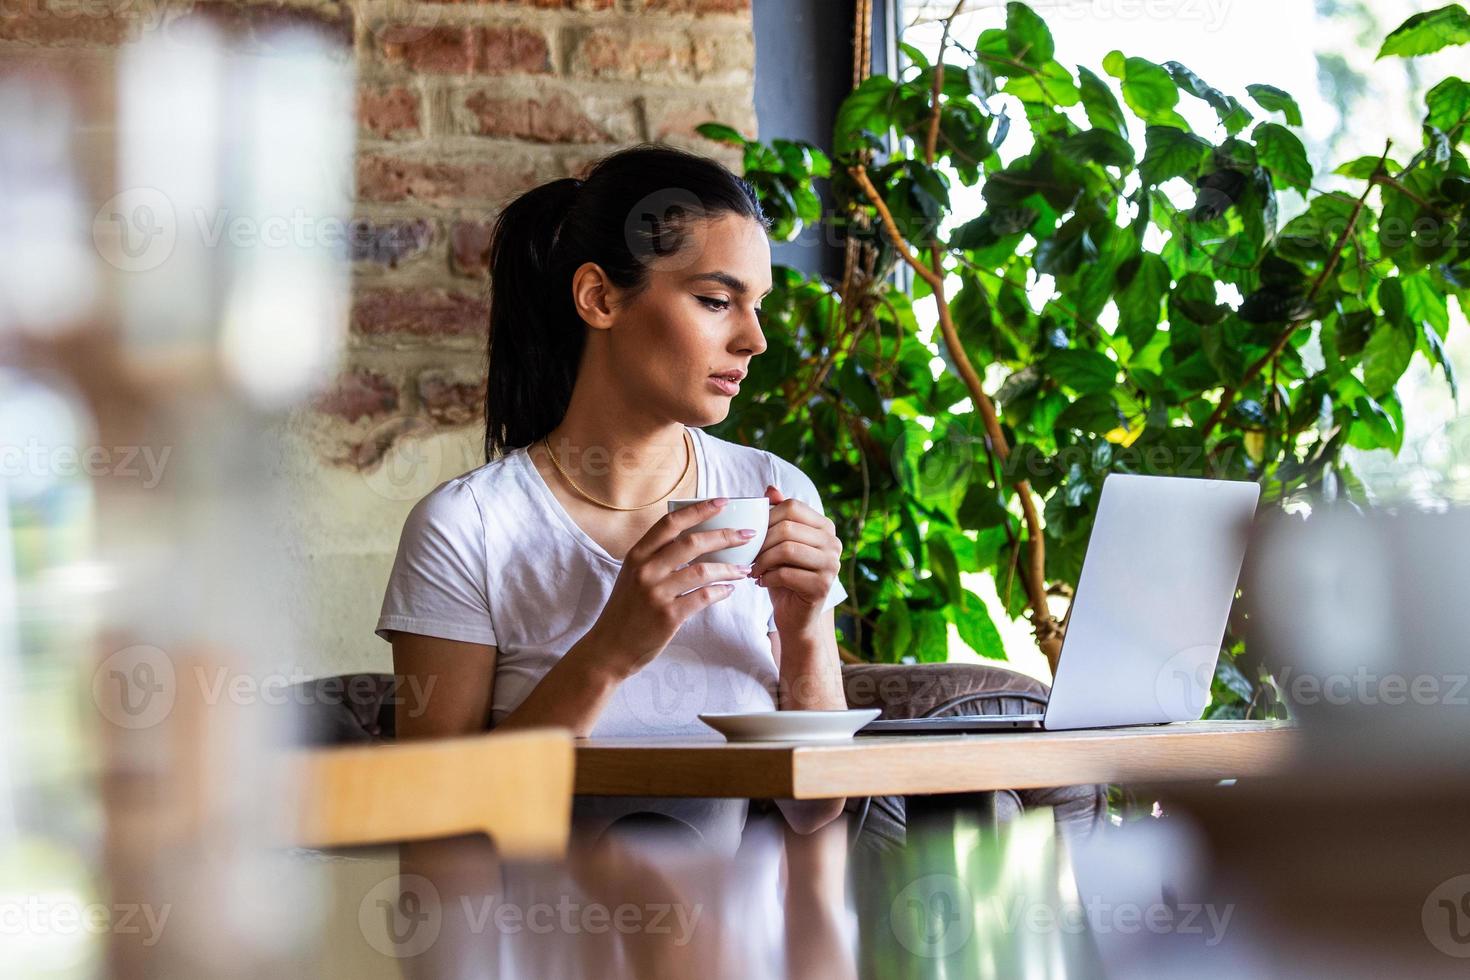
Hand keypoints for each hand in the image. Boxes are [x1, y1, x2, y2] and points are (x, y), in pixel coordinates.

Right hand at [587, 497, 754, 679]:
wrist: (610, 648)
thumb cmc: (626, 610)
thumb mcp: (632, 575)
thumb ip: (656, 556)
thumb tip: (695, 538)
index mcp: (637, 555)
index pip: (670, 523)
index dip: (699, 510)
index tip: (722, 502)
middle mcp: (645, 570)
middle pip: (692, 543)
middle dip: (725, 535)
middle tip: (747, 534)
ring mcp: (656, 593)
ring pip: (702, 570)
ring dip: (729, 567)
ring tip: (744, 568)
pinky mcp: (668, 616)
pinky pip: (704, 597)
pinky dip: (721, 591)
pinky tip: (729, 589)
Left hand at [750, 484, 842, 637]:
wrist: (796, 616)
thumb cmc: (785, 576)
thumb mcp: (778, 543)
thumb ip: (777, 516)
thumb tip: (770, 488)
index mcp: (824, 526)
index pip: (792, 506)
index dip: (766, 518)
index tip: (753, 536)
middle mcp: (833, 542)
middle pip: (787, 527)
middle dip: (761, 542)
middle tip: (749, 556)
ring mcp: (832, 564)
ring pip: (786, 549)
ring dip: (762, 560)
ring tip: (753, 569)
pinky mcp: (823, 586)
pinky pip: (786, 573)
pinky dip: (767, 577)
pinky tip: (761, 582)